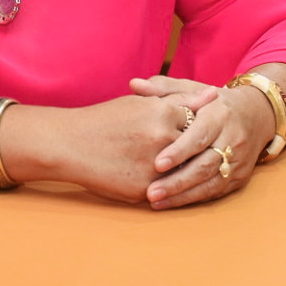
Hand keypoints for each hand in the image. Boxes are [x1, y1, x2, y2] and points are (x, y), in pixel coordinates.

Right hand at [24, 93, 213, 203]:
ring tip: (174, 166)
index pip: (197, 121)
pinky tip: (159, 179)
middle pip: (194, 147)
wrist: (70, 145)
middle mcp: (162, 138)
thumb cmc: (105, 120)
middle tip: (186, 150)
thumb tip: (214, 94)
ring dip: (184, 170)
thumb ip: (179, 98)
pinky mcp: (144, 190)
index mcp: (162, 113)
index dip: (192, 126)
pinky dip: (167, 185)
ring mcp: (155, 167)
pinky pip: (167, 190)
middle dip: (193, 150)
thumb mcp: (141, 102)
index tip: (188, 128)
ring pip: (185, 172)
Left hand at [132, 75, 274, 209]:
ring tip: (156, 202)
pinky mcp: (240, 177)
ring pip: (211, 183)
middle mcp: (233, 138)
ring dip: (182, 195)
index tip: (157, 163)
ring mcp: (239, 160)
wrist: (256, 114)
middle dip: (177, 181)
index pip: (199, 136)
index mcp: (219, 114)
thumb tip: (133, 84)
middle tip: (151, 192)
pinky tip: (171, 203)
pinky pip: (215, 191)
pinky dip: (193, 199)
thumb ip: (163, 88)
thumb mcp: (192, 89)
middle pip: (205, 164)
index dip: (179, 151)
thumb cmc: (213, 102)